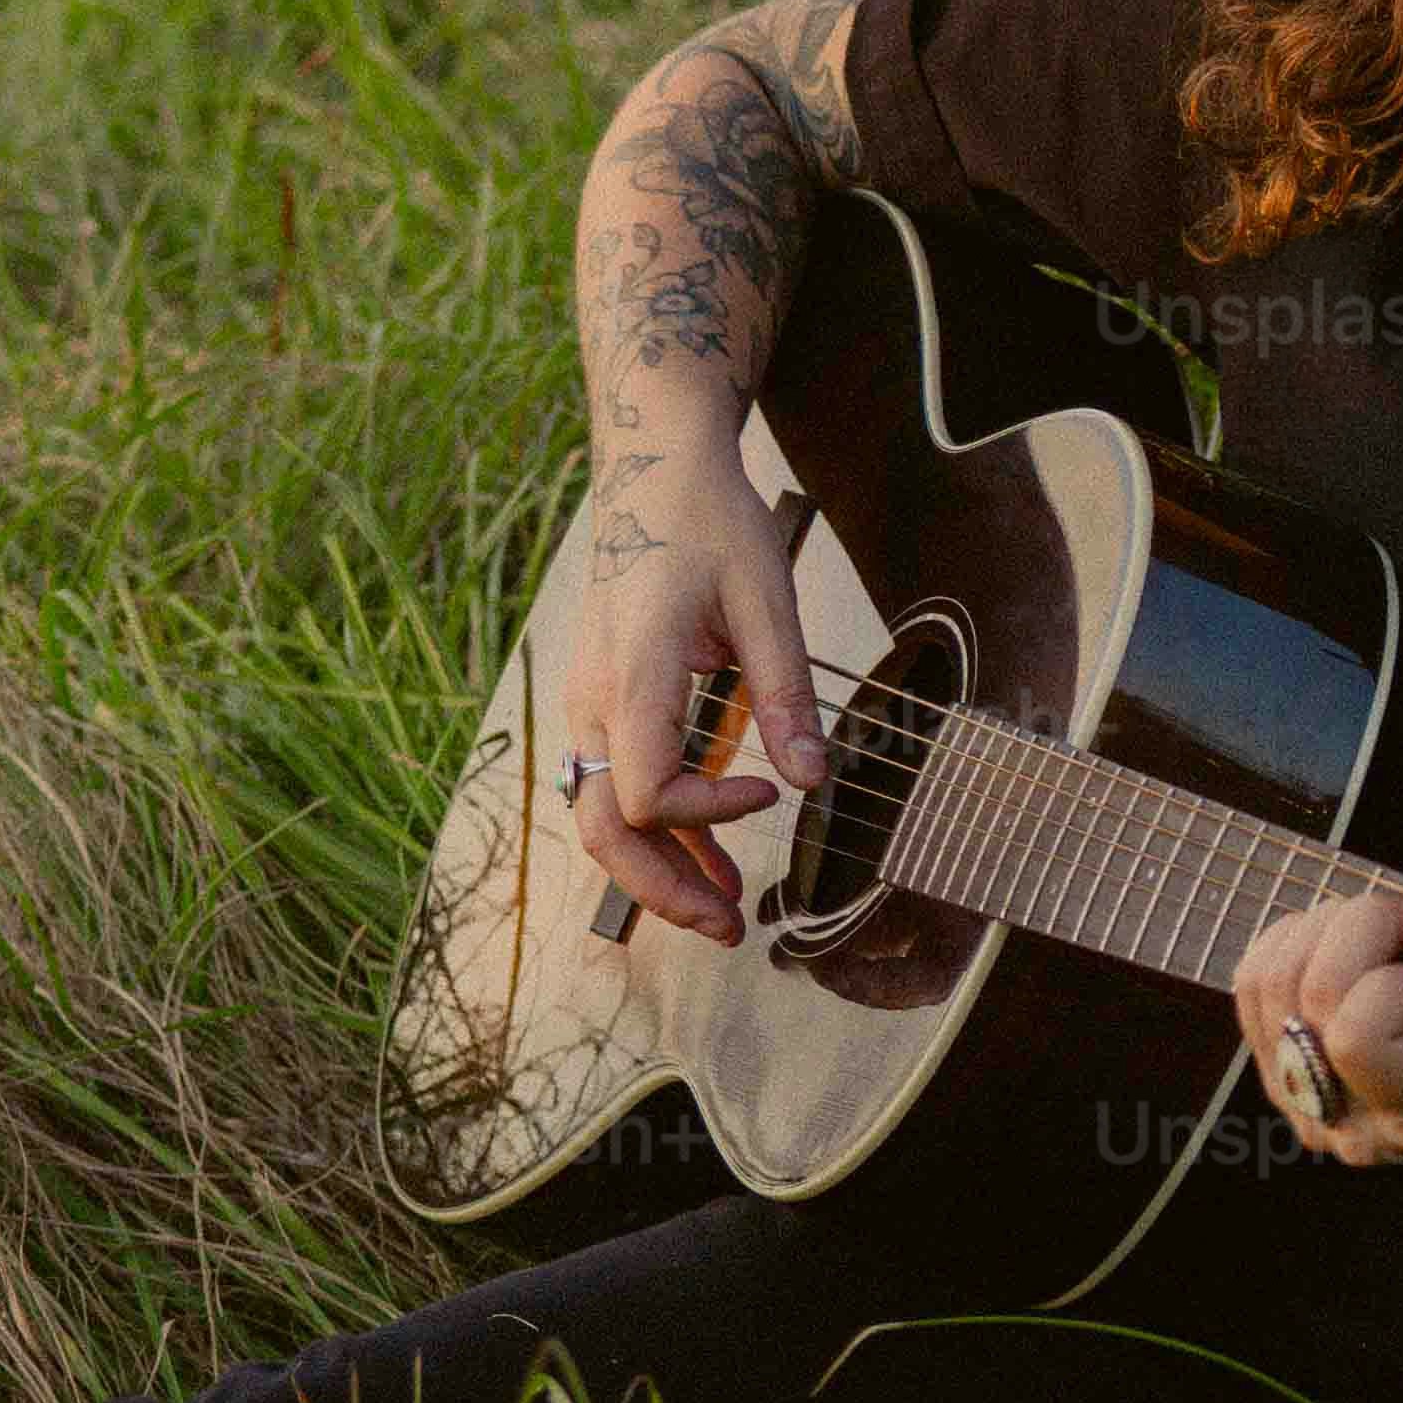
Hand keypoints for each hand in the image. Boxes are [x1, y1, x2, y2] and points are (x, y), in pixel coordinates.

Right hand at [561, 442, 827, 939]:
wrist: (654, 475)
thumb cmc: (709, 526)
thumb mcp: (765, 600)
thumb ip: (786, 694)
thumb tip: (814, 782)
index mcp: (633, 674)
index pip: (646, 792)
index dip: (708, 814)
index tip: (768, 796)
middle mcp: (594, 700)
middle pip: (605, 828)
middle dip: (663, 889)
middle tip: (730, 928)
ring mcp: (589, 705)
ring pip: (602, 817)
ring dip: (659, 871)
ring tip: (725, 913)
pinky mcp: (602, 705)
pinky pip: (614, 786)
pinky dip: (658, 831)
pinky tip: (708, 861)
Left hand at [1233, 808, 1402, 1170]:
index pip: (1356, 1038)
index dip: (1390, 982)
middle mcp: (1351, 1123)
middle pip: (1308, 996)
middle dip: (1358, 928)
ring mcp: (1306, 1107)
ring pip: (1267, 985)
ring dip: (1321, 928)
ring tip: (1376, 934)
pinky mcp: (1279, 1081)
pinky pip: (1249, 989)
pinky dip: (1289, 943)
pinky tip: (1338, 947)